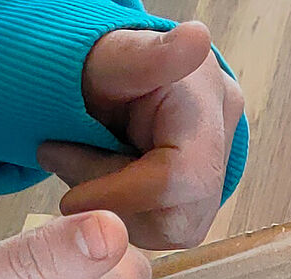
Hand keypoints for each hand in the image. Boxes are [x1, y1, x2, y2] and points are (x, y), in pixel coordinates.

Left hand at [38, 22, 243, 249]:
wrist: (102, 75)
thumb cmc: (98, 64)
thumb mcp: (106, 59)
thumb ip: (146, 56)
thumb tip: (197, 37)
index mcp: (207, 101)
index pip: (182, 179)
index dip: (124, 197)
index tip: (71, 198)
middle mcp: (226, 139)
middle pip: (181, 215)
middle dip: (116, 201)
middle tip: (65, 160)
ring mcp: (221, 171)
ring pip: (176, 229)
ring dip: (119, 209)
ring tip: (81, 165)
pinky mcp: (207, 193)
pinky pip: (170, 227)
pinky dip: (129, 211)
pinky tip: (105, 177)